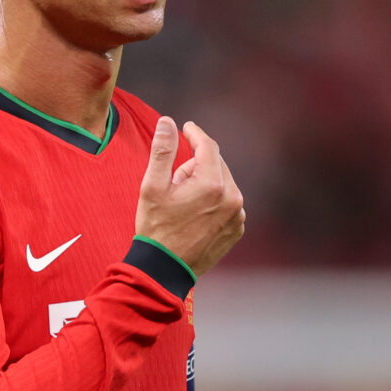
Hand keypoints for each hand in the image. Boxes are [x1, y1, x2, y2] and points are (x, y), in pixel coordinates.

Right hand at [135, 117, 244, 277]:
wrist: (164, 269)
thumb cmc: (156, 228)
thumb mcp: (152, 186)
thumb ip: (163, 150)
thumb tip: (168, 121)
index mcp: (212, 184)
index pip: (208, 146)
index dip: (195, 134)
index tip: (187, 128)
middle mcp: (232, 198)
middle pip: (215, 164)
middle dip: (195, 166)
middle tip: (174, 183)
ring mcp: (237, 215)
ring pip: (221, 183)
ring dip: (204, 184)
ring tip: (182, 204)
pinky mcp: (236, 229)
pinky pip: (227, 202)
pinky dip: (213, 201)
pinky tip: (194, 215)